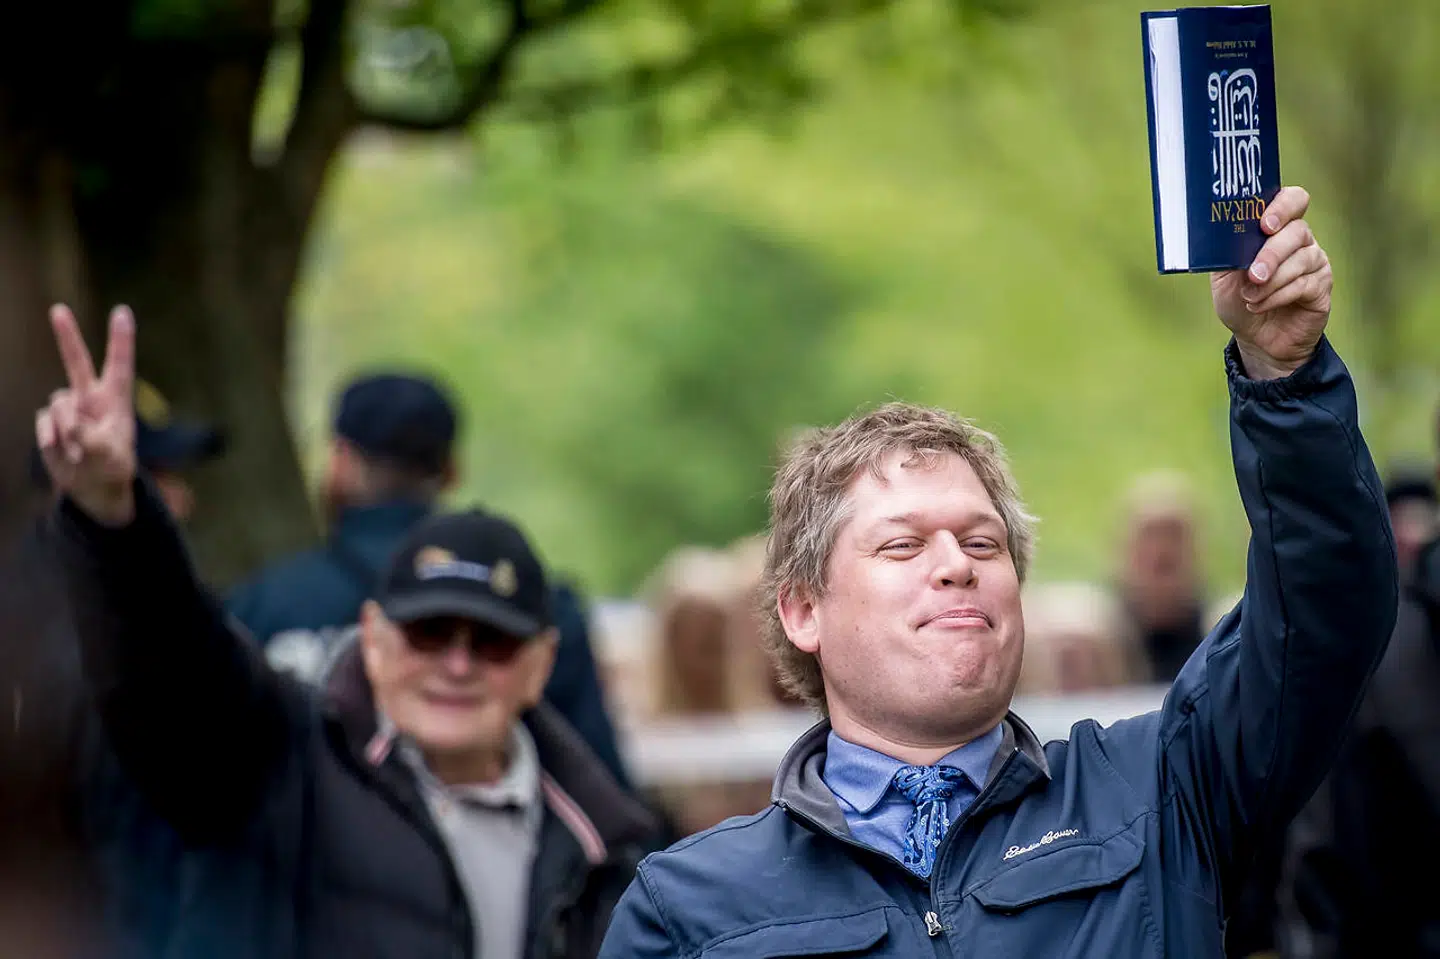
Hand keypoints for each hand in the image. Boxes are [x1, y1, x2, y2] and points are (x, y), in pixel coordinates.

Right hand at [35, 305, 137, 525]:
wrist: (93, 488)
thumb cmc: (112, 468)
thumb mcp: (110, 457)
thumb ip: (90, 439)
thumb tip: (69, 421)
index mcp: (116, 401)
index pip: (120, 365)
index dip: (121, 339)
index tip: (122, 311)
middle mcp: (91, 399)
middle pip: (78, 363)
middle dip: (67, 336)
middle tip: (58, 309)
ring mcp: (69, 410)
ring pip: (58, 405)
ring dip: (66, 429)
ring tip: (81, 452)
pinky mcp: (51, 422)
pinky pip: (44, 424)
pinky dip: (51, 439)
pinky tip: (62, 451)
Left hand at [1210, 186, 1331, 379]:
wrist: (1254, 338)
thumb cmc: (1239, 299)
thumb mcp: (1224, 275)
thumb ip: (1227, 252)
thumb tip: (1224, 235)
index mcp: (1278, 227)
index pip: (1293, 200)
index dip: (1282, 207)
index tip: (1264, 225)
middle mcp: (1301, 240)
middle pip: (1297, 231)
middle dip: (1272, 253)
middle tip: (1253, 274)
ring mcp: (1315, 262)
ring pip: (1300, 260)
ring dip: (1270, 281)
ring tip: (1249, 297)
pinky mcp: (1322, 287)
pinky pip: (1304, 284)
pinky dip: (1277, 296)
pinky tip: (1258, 305)